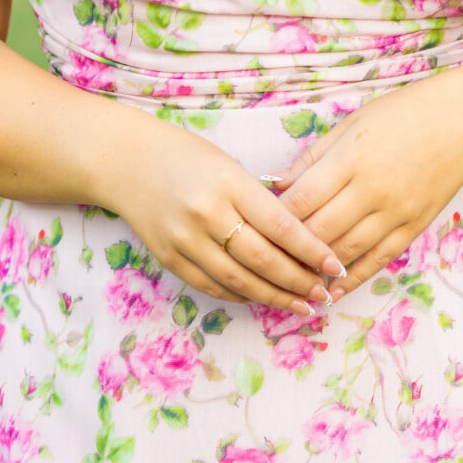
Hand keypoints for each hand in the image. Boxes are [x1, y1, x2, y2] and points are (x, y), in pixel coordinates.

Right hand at [107, 113, 348, 315]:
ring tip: (302, 306)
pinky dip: (242, 296)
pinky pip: (213, 287)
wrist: (126, 161)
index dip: (312, 251)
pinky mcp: (170, 259)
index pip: (281, 225)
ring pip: (240, 282)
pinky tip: (262, 298)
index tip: (336, 266)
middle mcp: (207, 214)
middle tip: (325, 294)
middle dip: (300, 282)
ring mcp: (185, 240)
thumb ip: (258, 201)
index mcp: (228, 183)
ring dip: (275, 297)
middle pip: (264, 260)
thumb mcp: (228, 165)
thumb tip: (299, 240)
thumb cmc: (186, 156)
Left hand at [268, 66, 462, 296]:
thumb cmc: (401, 114)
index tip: (254, 227)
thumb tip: (277, 184)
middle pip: (320, 230)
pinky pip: (378, 261)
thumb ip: (314, 157)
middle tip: (265, 260)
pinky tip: (331, 291)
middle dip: (290, 249)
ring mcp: (395, 212)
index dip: (276, 218)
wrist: (461, 122)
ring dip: (316, 270)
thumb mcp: (352, 123)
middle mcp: (373, 189)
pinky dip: (352, 280)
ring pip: (346, 251)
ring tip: (290, 281)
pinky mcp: (413, 228)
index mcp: (352, 157)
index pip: (303, 199)